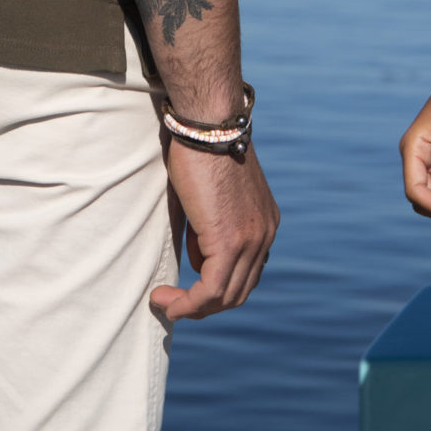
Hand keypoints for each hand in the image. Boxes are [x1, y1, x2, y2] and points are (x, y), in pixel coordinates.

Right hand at [151, 140, 278, 320]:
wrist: (208, 124)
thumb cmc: (202, 149)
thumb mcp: (211, 196)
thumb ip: (210, 226)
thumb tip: (197, 256)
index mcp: (264, 221)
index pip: (247, 272)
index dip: (218, 286)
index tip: (189, 285)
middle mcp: (265, 234)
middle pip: (240, 290)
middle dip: (205, 303)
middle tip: (173, 300)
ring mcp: (251, 239)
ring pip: (225, 295)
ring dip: (193, 306)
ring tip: (166, 301)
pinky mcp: (229, 241)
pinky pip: (211, 290)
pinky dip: (188, 303)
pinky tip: (167, 300)